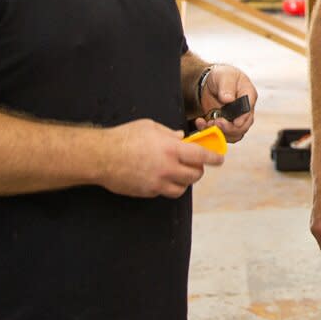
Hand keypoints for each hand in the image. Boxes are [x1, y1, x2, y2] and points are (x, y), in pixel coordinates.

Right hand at [99, 118, 218, 198]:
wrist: (101, 156)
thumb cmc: (124, 137)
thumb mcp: (150, 127)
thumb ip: (169, 134)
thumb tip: (181, 138)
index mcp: (170, 149)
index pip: (201, 156)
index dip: (213, 158)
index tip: (219, 159)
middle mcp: (167, 168)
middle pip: (194, 175)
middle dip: (197, 170)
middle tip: (194, 164)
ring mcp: (157, 183)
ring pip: (182, 188)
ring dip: (184, 181)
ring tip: (178, 173)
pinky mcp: (148, 192)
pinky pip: (165, 192)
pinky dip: (168, 186)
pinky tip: (161, 177)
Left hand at [196, 64, 257, 143]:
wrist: (212, 83)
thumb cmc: (222, 76)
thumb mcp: (224, 76)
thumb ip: (227, 86)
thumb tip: (228, 99)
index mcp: (248, 96)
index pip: (248, 111)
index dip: (242, 119)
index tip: (234, 122)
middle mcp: (245, 110)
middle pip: (243, 126)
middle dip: (229, 128)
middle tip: (215, 123)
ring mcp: (236, 119)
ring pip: (233, 134)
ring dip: (220, 132)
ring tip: (207, 123)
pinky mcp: (226, 125)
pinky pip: (222, 134)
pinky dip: (211, 132)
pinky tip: (202, 123)